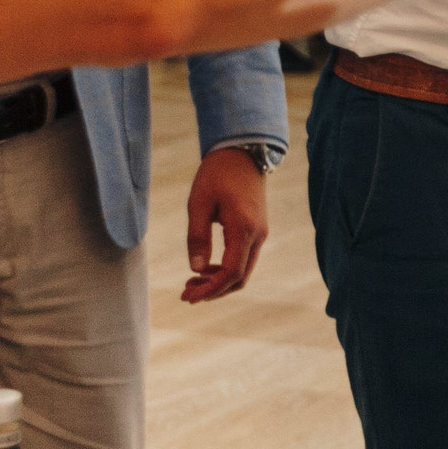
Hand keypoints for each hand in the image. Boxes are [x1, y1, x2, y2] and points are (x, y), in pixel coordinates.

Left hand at [181, 146, 270, 302]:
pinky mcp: (257, 229)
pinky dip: (227, 270)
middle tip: (187, 294)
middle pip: (239, 278)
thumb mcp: (199, 204)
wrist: (242, 151)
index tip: (188, 297)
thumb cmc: (217, 174)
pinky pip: (245, 259)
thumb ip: (197, 238)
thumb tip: (196, 270)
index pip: (231, 273)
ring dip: (220, 282)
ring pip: (243, 271)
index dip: (210, 290)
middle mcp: (258, 235)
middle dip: (214, 291)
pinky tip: (207, 269)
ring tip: (193, 283)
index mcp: (244, 229)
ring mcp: (261, 233)